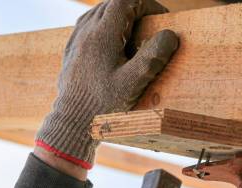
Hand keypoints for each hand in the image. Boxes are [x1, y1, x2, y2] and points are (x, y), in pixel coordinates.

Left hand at [35, 0, 178, 169]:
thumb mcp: (133, 82)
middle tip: (151, 25)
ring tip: (134, 34)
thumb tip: (170, 35)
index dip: (146, 4)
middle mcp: (86, 32)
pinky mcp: (71, 52)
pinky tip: (112, 43)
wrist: (72, 122)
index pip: (125, 1)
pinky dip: (103, 26)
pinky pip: (86, 26)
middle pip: (111, 4)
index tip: (160, 18)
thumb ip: (152, 57)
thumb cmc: (103, 105)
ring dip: (118, 17)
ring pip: (97, 13)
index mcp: (102, 35)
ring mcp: (76, 41)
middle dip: (134, 9)